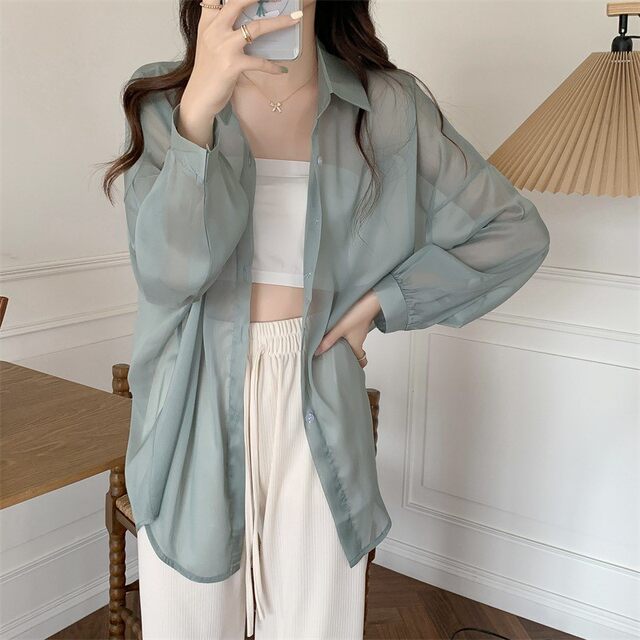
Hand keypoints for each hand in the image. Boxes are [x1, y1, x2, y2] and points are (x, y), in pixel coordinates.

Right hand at [178, 0, 302, 144]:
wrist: (199, 97)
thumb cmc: (208, 72)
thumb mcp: (209, 44)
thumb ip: (220, 29)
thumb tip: (243, 22)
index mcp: (207, 23)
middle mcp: (214, 31)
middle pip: (237, 3)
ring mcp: (224, 47)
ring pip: (256, 28)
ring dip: (279, 23)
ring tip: (295, 19)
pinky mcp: (232, 65)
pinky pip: (259, 62)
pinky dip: (272, 67)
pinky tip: (281, 70)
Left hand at [313, 290, 381, 366]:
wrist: (370, 299)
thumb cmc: (358, 315)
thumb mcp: (339, 329)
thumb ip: (328, 340)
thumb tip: (317, 352)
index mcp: (356, 345)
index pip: (361, 360)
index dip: (357, 365)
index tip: (350, 368)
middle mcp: (360, 339)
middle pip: (355, 351)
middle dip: (348, 354)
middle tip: (337, 356)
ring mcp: (360, 330)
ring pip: (353, 340)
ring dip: (345, 342)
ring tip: (333, 342)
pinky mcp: (359, 321)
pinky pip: (353, 331)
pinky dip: (346, 332)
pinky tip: (338, 328)